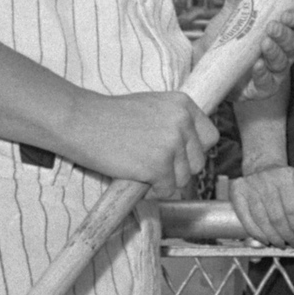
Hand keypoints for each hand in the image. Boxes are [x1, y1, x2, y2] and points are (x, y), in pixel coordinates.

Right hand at [65, 89, 218, 200]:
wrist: (83, 122)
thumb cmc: (112, 116)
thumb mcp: (154, 107)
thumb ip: (176, 121)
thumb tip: (193, 145)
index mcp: (184, 104)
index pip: (210, 136)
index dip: (195, 150)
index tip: (179, 155)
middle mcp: (182, 122)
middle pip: (199, 161)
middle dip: (180, 168)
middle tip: (156, 164)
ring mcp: (172, 144)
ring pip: (184, 178)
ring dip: (165, 180)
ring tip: (142, 167)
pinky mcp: (158, 166)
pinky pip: (167, 190)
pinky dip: (153, 189)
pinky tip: (137, 175)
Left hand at [226, 0, 293, 101]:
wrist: (202, 65)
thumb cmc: (223, 38)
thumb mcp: (228, 14)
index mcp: (279, 31)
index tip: (286, 13)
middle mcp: (280, 51)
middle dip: (285, 34)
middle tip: (272, 26)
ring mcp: (272, 71)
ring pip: (283, 62)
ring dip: (275, 52)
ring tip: (263, 44)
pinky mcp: (260, 89)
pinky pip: (268, 83)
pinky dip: (263, 74)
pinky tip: (256, 66)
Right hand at [229, 165, 293, 246]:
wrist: (263, 167)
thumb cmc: (285, 180)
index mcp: (286, 177)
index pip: (292, 209)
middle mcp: (267, 179)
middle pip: (276, 218)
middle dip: (284, 235)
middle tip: (289, 243)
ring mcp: (250, 185)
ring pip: (261, 220)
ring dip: (271, 237)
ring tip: (278, 243)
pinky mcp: (237, 191)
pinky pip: (245, 218)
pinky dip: (255, 233)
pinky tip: (264, 239)